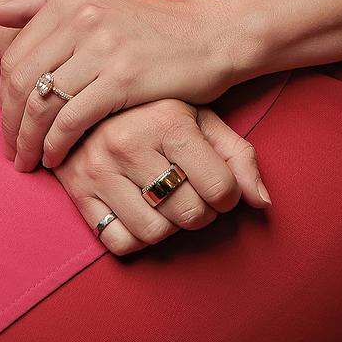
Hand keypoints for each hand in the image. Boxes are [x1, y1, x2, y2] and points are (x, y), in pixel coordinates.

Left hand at [0, 0, 239, 170]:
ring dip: (28, 140)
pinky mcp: (123, 77)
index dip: (2, 96)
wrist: (210, 35)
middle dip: (9, 123)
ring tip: (28, 161)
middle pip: (21, 81)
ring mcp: (103, 46)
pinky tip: (56, 158)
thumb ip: (45, 3)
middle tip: (11, 150)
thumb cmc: (152, 22)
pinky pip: (72, 119)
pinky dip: (57, 144)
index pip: (15, 54)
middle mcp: (82, 17)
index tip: (7, 122)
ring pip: (43, 103)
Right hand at [45, 98, 271, 258]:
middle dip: (201, 212)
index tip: (219, 186)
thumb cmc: (154, 111)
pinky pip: (119, 243)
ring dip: (169, 227)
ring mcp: (99, 168)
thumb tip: (263, 203)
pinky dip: (136, 238)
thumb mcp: (199, 118)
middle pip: (189, 214)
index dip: (228, 195)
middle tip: (193, 194)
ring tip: (166, 201)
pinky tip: (139, 211)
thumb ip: (237, 154)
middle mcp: (130, 143)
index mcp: (167, 119)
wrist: (87, 98)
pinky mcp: (78, 191)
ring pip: (155, 233)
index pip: (220, 187)